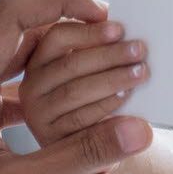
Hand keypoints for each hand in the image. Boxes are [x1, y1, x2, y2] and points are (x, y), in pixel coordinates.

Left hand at [0, 0, 154, 173]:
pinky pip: (22, 129)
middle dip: (75, 45)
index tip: (102, 12)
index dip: (59, 2)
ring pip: (25, 87)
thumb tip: (141, 130)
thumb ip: (84, 155)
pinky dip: (60, 140)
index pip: (10, 17)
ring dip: (71, 90)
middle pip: (21, 46)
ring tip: (118, 94)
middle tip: (118, 45)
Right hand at [17, 18, 148, 147]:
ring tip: (140, 72)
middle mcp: (32, 86)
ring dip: (112, 79)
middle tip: (139, 50)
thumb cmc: (95, 98)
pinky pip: (80, 118)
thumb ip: (99, 52)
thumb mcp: (91, 72)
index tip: (120, 29)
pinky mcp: (49, 137)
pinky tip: (126, 97)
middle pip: (70, 65)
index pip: (57, 37)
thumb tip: (125, 33)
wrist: (93, 144)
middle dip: (109, 55)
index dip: (90, 32)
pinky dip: (105, 106)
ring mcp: (37, 113)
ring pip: (75, 91)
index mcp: (39, 60)